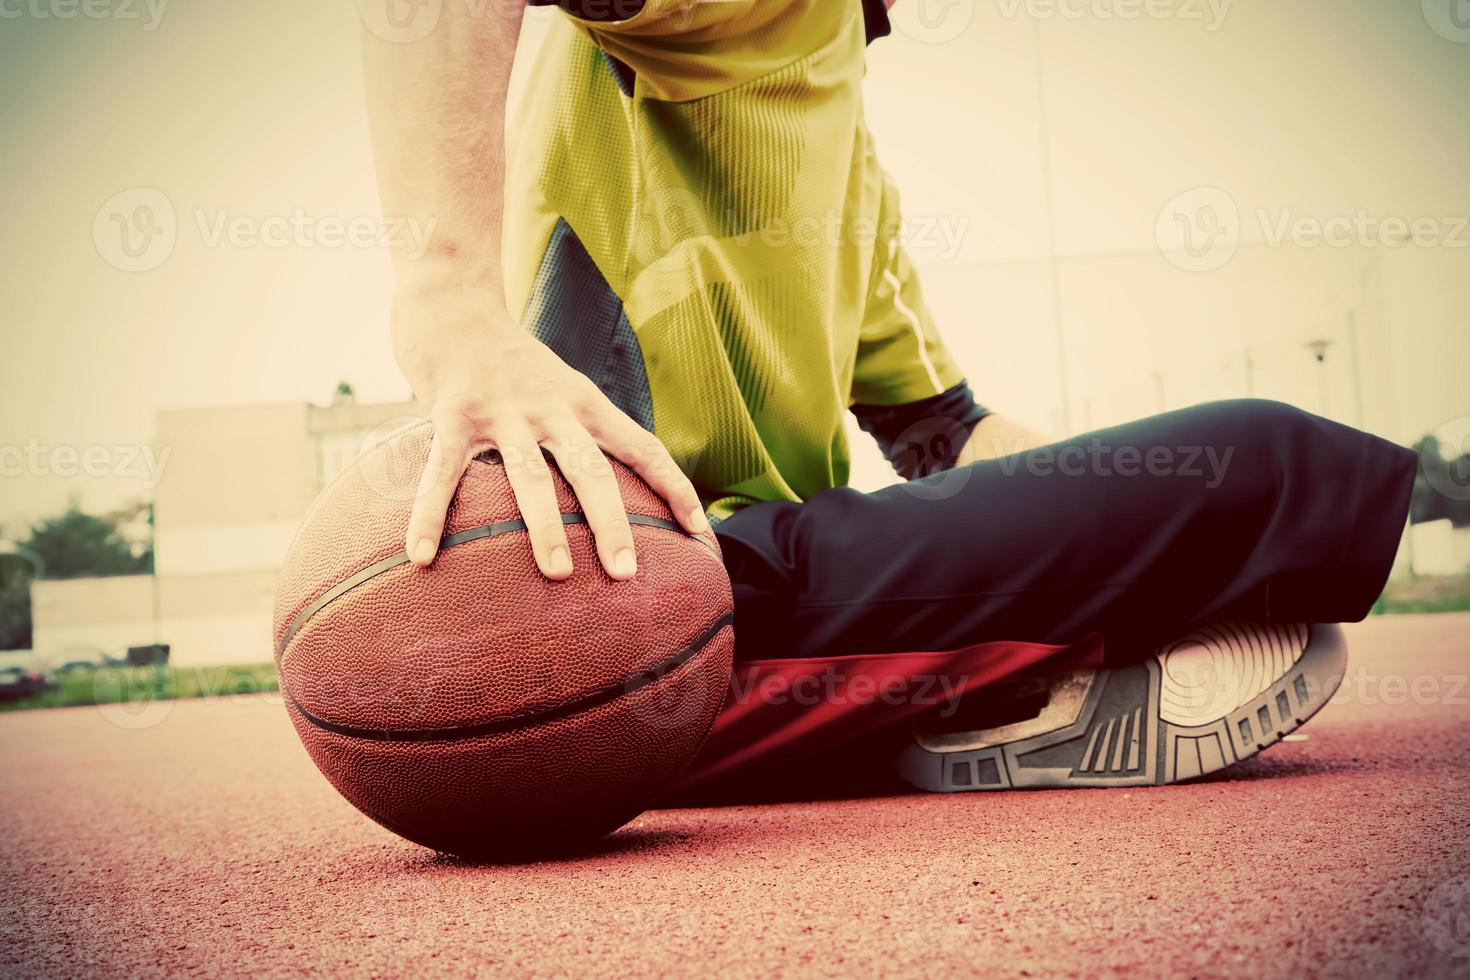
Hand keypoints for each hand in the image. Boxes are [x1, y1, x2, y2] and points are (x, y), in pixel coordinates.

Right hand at [394, 287, 707, 580]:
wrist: (452, 302)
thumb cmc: (510, 360)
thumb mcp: (559, 387)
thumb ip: (581, 431)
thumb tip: (610, 494)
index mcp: (584, 403)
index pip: (644, 448)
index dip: (675, 488)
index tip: (702, 533)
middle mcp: (551, 407)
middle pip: (591, 470)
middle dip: (612, 523)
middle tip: (627, 573)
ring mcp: (502, 410)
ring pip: (528, 476)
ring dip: (545, 527)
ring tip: (558, 575)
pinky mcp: (452, 412)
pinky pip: (443, 472)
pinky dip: (430, 515)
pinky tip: (421, 556)